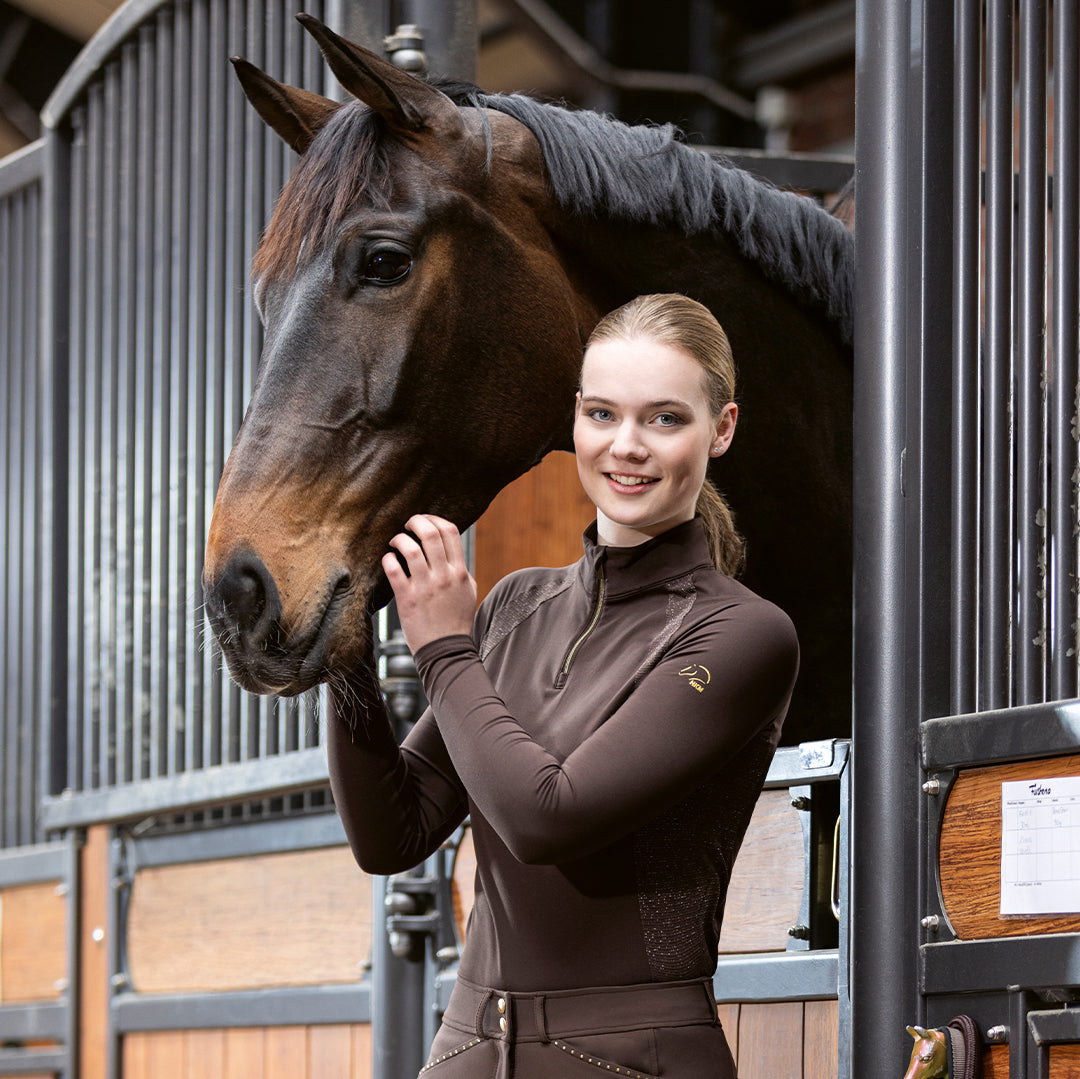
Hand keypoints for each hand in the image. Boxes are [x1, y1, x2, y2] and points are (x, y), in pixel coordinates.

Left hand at [381, 515, 477, 652]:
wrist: (446, 649)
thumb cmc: (457, 621)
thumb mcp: (468, 591)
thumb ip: (461, 570)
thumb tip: (451, 552)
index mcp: (459, 571)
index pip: (450, 532)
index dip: (435, 519)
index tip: (425, 520)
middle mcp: (443, 576)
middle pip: (431, 534)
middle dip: (416, 521)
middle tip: (408, 524)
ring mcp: (425, 587)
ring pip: (411, 550)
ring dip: (400, 539)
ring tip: (396, 541)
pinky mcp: (407, 599)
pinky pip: (394, 571)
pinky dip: (388, 559)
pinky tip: (388, 559)